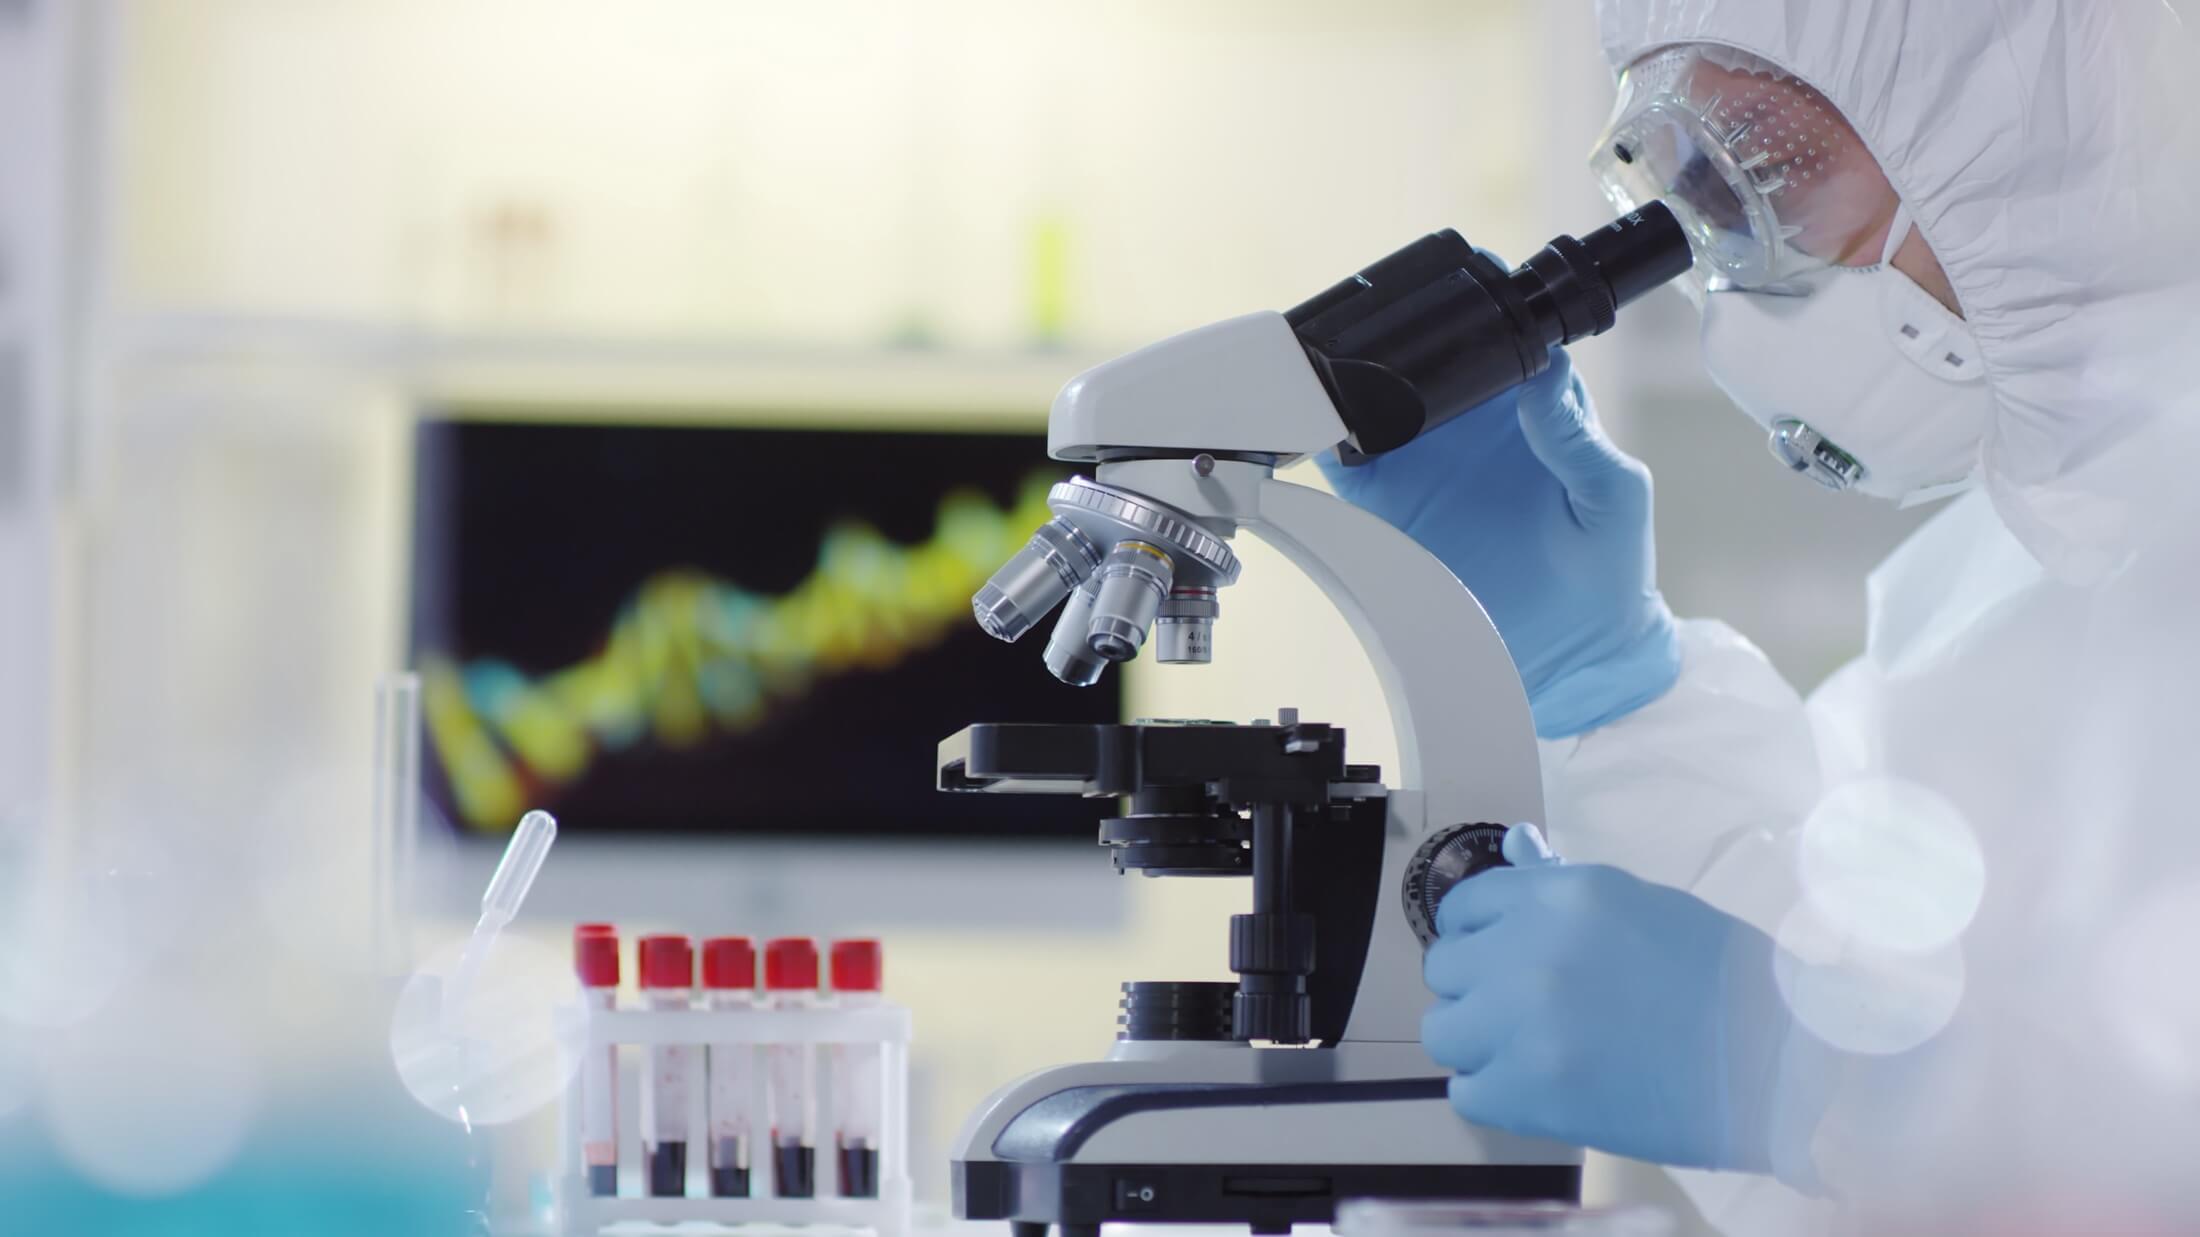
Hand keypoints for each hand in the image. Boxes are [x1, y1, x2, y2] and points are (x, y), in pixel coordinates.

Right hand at [1316, 349, 1677, 738]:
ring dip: (1350, 386)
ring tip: (1343, 379)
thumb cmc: (1609, 565)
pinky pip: (1343, 466)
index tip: (1455, 303)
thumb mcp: (1613, 493)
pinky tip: (1323, 432)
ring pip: (1371, 404)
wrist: (1572, 653)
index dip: (1469, 314)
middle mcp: (1465, 426)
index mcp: (1523, 405)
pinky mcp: (1387, 508)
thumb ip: (1577, 434)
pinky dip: (1323, 444)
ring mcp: (1421, 465)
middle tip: (1380, 338)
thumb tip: (1546, 370)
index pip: (1489, 340)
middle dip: (1393, 343)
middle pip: (1418, 362)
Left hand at [1420, 825, 1826, 1181]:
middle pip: (1444, 970)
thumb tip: (1512, 845)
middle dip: (1478, 989)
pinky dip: (1498, 1096)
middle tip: (1526, 1012)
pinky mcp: (1528, 1093)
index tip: (1500, 959)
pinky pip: (1467, 1092)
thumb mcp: (1641, 906)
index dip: (1478, 937)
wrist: (1776, 1066)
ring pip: (1442, 1032)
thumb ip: (1562, 887)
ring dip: (1478, 1044)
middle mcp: (1529, 950)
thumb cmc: (1722, 980)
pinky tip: (1543, 1091)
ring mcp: (1521, 1023)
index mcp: (1562, 896)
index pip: (1464, 908)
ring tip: (1532, 1053)